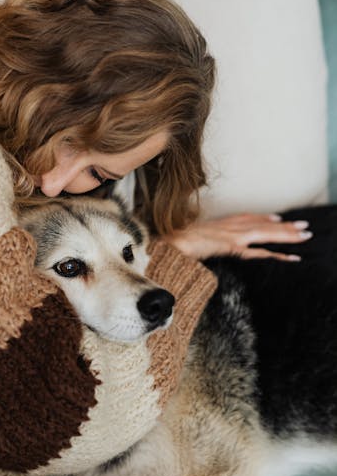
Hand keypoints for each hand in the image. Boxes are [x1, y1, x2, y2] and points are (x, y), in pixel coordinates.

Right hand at [169, 213, 311, 261]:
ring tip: (304, 235)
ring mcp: (233, 235)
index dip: (263, 218)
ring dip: (287, 234)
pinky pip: (259, 252)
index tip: (277, 218)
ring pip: (266, 233)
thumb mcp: (191, 237)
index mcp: (220, 223)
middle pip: (262, 224)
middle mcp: (230, 226)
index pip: (247, 218)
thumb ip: (202, 239)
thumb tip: (201, 244)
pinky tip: (289, 257)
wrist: (170, 243)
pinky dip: (276, 254)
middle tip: (303, 226)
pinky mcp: (233, 246)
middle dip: (284, 225)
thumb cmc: (176, 242)